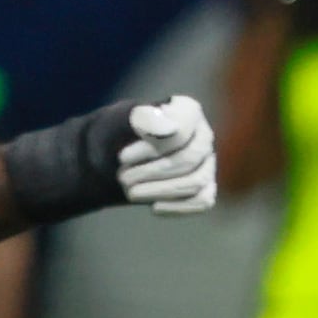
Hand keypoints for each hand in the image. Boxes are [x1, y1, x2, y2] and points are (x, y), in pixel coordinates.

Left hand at [119, 98, 216, 213]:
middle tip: (122, 178)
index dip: (150, 149)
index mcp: (187, 111)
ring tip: (131, 192)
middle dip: (151, 173)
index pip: (181, 132)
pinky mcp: (205, 187)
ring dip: (159, 190)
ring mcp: (207, 162)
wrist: (110, 159)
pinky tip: (153, 206)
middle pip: (189, 159)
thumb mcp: (118, 122)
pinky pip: (201, 201)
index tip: (122, 156)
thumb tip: (170, 129)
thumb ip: (142, 119)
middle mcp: (203, 135)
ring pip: (196, 182)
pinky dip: (176, 206)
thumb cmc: (115, 136)